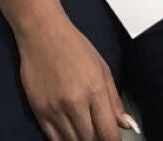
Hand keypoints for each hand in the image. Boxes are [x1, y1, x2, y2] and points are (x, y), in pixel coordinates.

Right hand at [16, 18, 129, 140]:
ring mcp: (54, 109)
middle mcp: (74, 104)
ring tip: (86, 136)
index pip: (108, 132)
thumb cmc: (75, 46)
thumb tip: (125, 124)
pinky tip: (70, 136)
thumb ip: (114, 99)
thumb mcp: (102, 68)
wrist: (41, 32)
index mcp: (95, 91)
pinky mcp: (38, 110)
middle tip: (99, 137)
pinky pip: (52, 138)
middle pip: (89, 140)